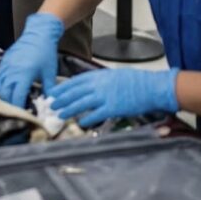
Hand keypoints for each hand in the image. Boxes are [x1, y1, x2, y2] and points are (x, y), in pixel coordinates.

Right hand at [0, 13, 63, 107]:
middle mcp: (12, 71)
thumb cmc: (46, 53)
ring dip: (5, 97)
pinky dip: (2, 86)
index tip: (25, 116)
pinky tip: (8, 90)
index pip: (17, 97)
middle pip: (6, 94)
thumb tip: (50, 105)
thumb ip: (49, 91)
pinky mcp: (4, 61)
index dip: (20, 109)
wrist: (39, 34)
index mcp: (24, 75)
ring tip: (14, 102)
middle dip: (11, 105)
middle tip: (20, 111)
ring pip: (0, 87)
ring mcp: (6, 65)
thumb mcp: (50, 73)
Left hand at [50, 68, 179, 127]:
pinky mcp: (113, 108)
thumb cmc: (133, 81)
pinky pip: (96, 115)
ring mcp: (105, 96)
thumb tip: (87, 87)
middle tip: (51, 105)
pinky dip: (87, 119)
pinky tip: (81, 123)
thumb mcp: (111, 75)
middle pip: (75, 93)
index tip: (53, 92)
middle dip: (61, 99)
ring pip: (82, 103)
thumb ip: (98, 81)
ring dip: (69, 109)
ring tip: (60, 114)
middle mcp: (98, 85)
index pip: (75, 82)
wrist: (149, 86)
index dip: (62, 88)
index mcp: (98, 76)